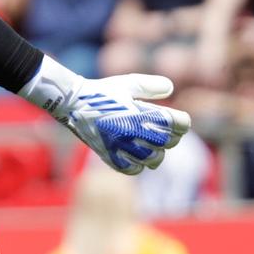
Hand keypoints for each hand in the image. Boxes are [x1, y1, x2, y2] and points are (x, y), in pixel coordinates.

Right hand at [22, 58, 190, 174]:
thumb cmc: (102, 92)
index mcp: (144, 113)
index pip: (181, 125)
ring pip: (155, 159)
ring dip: (155, 151)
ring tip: (147, 143)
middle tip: (159, 129)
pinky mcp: (111, 158)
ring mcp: (124, 148)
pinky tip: (134, 154)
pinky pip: (135, 169)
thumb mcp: (129, 83)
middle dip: (168, 135)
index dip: (180, 121)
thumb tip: (170, 89)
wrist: (72, 104)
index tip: (175, 119)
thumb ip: (152, 86)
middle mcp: (137, 133)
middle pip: (170, 142)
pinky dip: (138, 164)